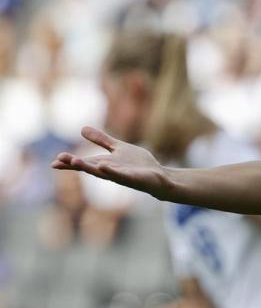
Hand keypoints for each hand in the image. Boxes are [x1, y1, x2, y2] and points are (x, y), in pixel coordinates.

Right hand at [52, 127, 169, 197]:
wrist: (159, 176)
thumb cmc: (138, 165)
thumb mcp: (118, 148)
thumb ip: (102, 140)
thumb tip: (81, 128)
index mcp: (105, 164)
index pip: (84, 163)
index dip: (69, 163)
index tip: (54, 162)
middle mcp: (110, 171)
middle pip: (89, 168)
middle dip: (75, 165)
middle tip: (58, 161)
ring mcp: (122, 176)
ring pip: (103, 173)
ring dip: (89, 168)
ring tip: (75, 162)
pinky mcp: (134, 179)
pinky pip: (122, 175)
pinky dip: (112, 171)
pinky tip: (103, 165)